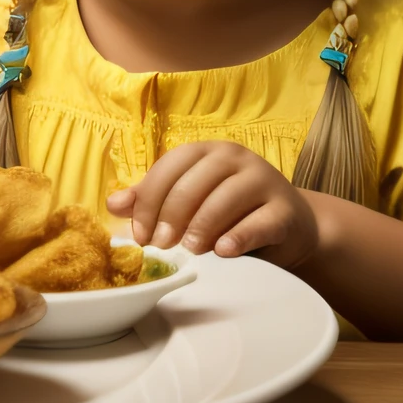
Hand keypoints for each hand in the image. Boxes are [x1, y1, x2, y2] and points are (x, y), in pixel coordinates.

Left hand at [106, 140, 318, 267]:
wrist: (289, 224)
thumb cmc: (229, 211)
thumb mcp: (189, 200)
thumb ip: (152, 199)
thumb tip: (113, 204)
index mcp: (206, 151)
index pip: (170, 167)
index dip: (149, 200)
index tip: (139, 234)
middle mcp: (235, 158)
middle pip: (194, 183)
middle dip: (171, 216)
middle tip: (160, 245)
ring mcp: (264, 180)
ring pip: (225, 200)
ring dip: (201, 227)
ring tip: (189, 250)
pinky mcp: (285, 210)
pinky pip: (259, 222)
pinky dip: (238, 237)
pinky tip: (222, 252)